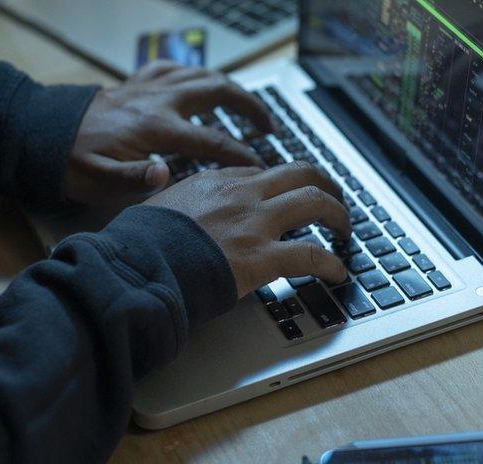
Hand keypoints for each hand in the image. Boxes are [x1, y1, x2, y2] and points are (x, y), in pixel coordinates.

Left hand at [65, 61, 273, 204]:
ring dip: (230, 87)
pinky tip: (202, 83)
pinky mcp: (135, 84)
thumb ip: (135, 179)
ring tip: (248, 105)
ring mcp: (147, 89)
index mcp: (154, 128)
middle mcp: (157, 101)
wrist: (39, 135)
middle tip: (269, 126)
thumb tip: (167, 174)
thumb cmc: (70, 163)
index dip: (241, 153)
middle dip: (250, 106)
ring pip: (201, 75)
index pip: (212, 139)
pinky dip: (194, 74)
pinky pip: (173, 68)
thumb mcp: (99, 181)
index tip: (261, 166)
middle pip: (217, 91)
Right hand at [145, 162, 352, 297]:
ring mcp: (255, 223)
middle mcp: (242, 195)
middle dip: (325, 184)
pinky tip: (337, 272)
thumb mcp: (157, 208)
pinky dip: (331, 263)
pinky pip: (310, 254)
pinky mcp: (262, 257)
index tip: (289, 195)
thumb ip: (179, 206)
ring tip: (345, 229)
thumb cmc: (140, 243)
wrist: (137, 266)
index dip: (283, 184)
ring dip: (338, 214)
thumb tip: (180, 216)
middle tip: (334, 200)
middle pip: (301, 173)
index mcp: (215, 182)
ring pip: (315, 201)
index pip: (261, 173)